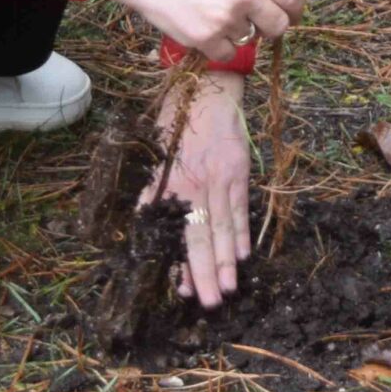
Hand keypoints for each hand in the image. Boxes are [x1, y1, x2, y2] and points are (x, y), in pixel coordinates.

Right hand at [97, 0, 301, 62]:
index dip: (295, 9)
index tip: (292, 14)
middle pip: (279, 25)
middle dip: (272, 26)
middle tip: (261, 24)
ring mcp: (227, 20)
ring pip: (250, 39)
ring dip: (238, 32)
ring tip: (215, 15)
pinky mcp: (206, 39)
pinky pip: (227, 54)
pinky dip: (220, 47)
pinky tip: (206, 30)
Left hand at [144, 71, 250, 307]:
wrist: (206, 89)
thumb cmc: (176, 123)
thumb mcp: (155, 156)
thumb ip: (152, 192)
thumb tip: (146, 226)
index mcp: (172, 183)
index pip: (178, 232)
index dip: (182, 262)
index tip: (182, 290)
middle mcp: (196, 184)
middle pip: (203, 236)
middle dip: (207, 272)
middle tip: (210, 302)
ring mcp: (221, 178)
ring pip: (224, 227)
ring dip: (227, 260)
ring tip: (229, 288)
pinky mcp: (239, 170)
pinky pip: (241, 208)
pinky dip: (242, 232)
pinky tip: (244, 255)